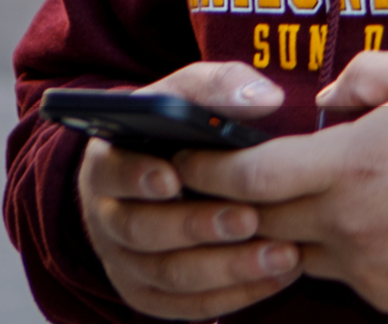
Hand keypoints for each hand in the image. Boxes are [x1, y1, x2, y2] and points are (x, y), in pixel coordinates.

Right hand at [74, 62, 302, 318]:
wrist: (168, 172)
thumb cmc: (180, 128)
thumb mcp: (190, 93)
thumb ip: (221, 86)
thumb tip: (265, 98)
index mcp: (107, 163)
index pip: (111, 172)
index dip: (137, 177)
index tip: (172, 178)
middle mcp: (107, 217)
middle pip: (141, 231)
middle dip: (197, 226)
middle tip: (249, 219)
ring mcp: (126, 261)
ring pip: (169, 275)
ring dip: (226, 268)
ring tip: (280, 254)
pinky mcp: (150, 294)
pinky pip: (187, 306)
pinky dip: (234, 295)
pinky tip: (277, 277)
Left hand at [180, 51, 387, 314]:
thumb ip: (364, 75)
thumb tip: (320, 103)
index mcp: (353, 163)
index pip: (248, 176)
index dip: (207, 168)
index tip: (187, 157)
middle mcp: (349, 223)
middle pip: (257, 220)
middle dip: (230, 202)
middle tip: (213, 183)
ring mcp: (367, 266)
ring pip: (291, 253)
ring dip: (280, 230)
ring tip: (284, 203)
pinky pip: (337, 275)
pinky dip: (329, 251)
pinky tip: (348, 227)